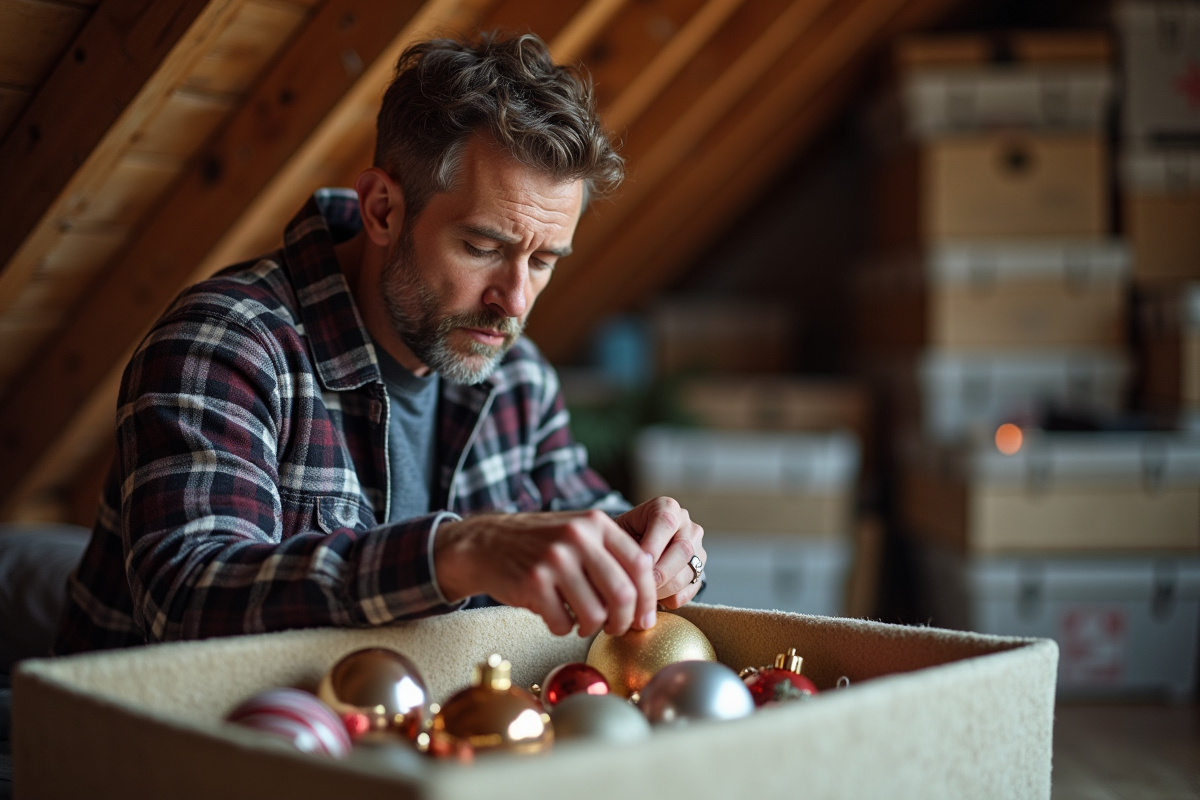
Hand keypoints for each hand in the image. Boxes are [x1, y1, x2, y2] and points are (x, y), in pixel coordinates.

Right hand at [433, 510, 657, 636]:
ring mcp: (554, 559)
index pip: (641, 565)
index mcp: (596, 523)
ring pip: (595, 614)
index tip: (645, 618)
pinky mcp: (533, 583)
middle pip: (623, 594)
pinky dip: (563, 629)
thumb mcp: (578, 533)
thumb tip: (647, 600)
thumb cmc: (540, 545)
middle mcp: (578, 537)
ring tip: (582, 623)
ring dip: (592, 628)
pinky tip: (555, 616)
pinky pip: (563, 624)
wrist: (485, 544)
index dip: (648, 598)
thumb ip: (611, 556)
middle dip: (625, 621)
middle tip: (618, 629)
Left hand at [616, 497, 704, 609]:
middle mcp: (687, 525)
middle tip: (639, 587)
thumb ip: (623, 543)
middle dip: (659, 573)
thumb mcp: (619, 531)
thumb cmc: (625, 536)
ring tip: (642, 596)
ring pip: (688, 572)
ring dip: (664, 589)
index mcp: (667, 507)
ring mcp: (698, 548)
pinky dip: (672, 598)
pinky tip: (653, 598)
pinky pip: (691, 589)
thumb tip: (629, 569)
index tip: (636, 564)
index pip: (665, 522)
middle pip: (683, 549)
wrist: (639, 544)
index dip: (652, 545)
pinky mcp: (701, 571)